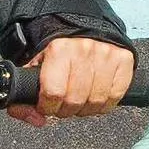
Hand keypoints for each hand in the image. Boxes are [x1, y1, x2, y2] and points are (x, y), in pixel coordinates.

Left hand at [12, 33, 137, 125]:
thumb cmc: (58, 52)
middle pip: (75, 100)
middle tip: (64, 105)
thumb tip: (38, 120)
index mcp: (58, 49)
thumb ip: (25, 97)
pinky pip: (116, 94)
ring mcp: (106, 54)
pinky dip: (106, 103)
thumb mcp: (34, 67)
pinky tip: (97, 97)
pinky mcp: (124, 59)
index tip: (48, 106)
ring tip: (80, 100)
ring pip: (97, 101)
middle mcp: (84, 50)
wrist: (83, 28)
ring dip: (86, 109)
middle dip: (66, 110)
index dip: (48, 107)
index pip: (54, 93)